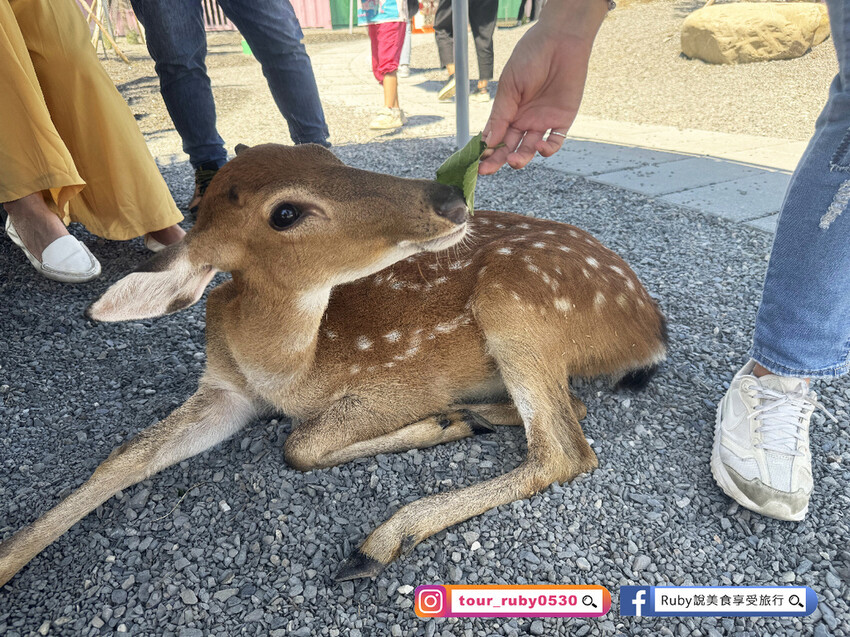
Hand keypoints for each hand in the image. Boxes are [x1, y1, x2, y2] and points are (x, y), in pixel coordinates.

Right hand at [479, 4, 605, 174]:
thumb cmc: (531, 56)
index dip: (486, 150)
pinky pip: (555, 142)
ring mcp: (542, 122)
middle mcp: (524, 120)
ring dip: (520, 159)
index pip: (495, 137)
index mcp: (508, 111)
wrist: (560, 40)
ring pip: (529, 149)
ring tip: (513, 161)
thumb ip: (500, 115)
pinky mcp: (562, 121)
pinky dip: (547, 150)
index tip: (478, 161)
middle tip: (487, 170)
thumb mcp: (509, 86)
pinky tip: (539, 148)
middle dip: (497, 160)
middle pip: (509, 147)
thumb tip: (486, 141)